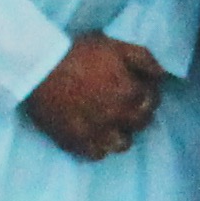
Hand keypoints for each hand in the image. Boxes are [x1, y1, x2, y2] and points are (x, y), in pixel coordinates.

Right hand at [20, 33, 160, 161]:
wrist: (37, 67)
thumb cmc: (77, 52)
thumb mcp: (114, 46)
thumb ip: (144, 59)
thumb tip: (162, 76)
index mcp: (130, 92)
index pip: (153, 100)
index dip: (147, 93)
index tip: (136, 89)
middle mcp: (118, 117)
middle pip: (141, 124)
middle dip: (136, 113)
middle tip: (122, 104)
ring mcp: (98, 133)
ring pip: (122, 144)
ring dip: (120, 133)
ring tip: (109, 122)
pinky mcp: (77, 143)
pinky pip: (98, 154)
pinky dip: (99, 146)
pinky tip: (93, 133)